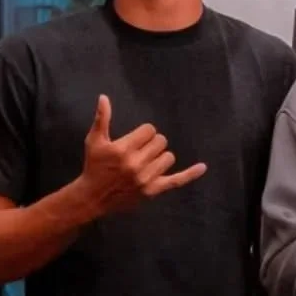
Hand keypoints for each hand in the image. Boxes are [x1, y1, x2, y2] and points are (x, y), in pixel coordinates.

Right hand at [77, 95, 205, 215]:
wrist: (93, 197)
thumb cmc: (94, 166)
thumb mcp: (94, 141)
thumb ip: (102, 119)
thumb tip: (104, 97)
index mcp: (123, 149)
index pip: (149, 131)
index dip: (144, 133)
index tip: (136, 139)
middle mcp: (136, 164)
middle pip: (160, 142)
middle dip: (152, 143)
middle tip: (140, 150)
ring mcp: (146, 178)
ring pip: (168, 157)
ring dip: (160, 156)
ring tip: (147, 161)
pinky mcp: (153, 190)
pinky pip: (177, 180)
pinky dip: (191, 174)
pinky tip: (203, 167)